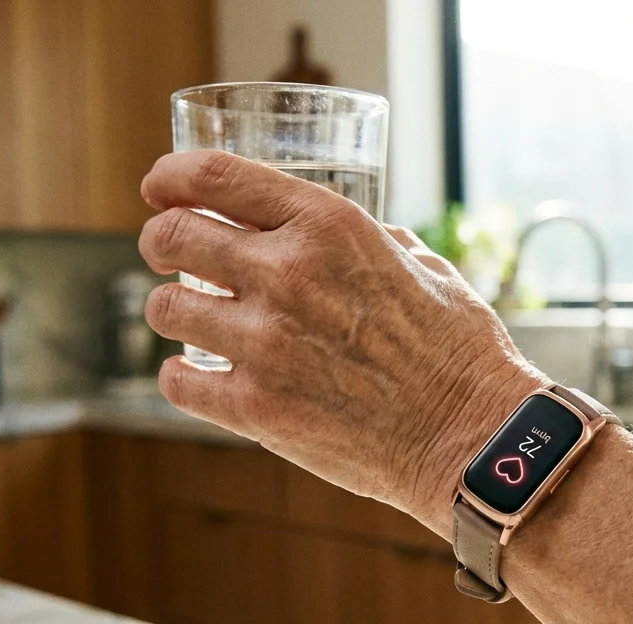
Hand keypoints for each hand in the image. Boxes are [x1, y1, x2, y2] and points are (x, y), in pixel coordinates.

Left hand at [138, 150, 545, 527]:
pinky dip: (182, 377)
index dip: (170, 177)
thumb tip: (328, 238)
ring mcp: (265, 344)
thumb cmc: (459, 351)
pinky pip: (178, 381)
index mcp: (329, 226)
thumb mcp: (421, 266)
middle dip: (160, 241)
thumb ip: (366, 242)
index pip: (214, 177)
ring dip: (172, 310)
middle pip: (171, 236)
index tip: (159, 187)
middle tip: (168, 254)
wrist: (473, 438)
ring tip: (192, 319)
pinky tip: (200, 375)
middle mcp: (287, 274)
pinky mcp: (256, 408)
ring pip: (164, 309)